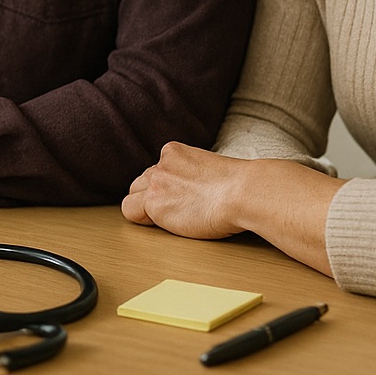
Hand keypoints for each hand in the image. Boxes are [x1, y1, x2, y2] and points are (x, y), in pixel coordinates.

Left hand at [123, 142, 343, 275]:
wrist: (245, 192)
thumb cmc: (240, 187)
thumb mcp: (210, 169)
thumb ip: (192, 174)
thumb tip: (193, 189)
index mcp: (174, 151)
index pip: (156, 170)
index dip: (167, 188)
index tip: (185, 197)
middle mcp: (160, 164)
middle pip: (141, 183)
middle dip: (153, 197)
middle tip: (178, 210)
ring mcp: (155, 182)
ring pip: (132, 196)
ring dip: (146, 209)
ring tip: (174, 217)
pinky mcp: (153, 203)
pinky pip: (130, 212)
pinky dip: (143, 220)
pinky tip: (167, 223)